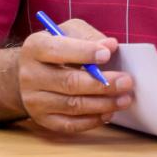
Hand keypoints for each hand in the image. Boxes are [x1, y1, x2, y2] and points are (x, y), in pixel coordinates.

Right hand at [17, 18, 133, 132]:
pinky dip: (91, 121)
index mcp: (36, 47)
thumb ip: (89, 36)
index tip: (108, 54)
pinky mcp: (42, 119)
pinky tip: (108, 113)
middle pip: (69, 82)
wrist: (29, 72)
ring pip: (72, 105)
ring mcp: (34, 100)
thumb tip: (110, 46)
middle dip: (102, 83)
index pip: (59, 50)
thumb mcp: (69, 31)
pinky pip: (69, 124)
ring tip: (124, 98)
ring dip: (102, 104)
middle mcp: (30, 75)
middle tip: (126, 81)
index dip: (85, 52)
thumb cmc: (57, 48)